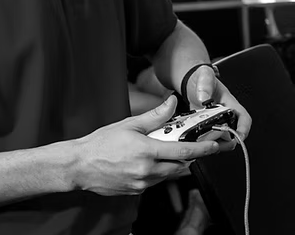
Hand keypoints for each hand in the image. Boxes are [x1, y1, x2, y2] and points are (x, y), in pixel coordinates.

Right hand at [73, 96, 219, 196]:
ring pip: (168, 175)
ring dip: (171, 164)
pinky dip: (158, 171)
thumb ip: (154, 116)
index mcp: (146, 151)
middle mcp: (147, 171)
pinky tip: (146, 161)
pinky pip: (156, 182)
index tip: (214, 145)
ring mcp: (143, 184)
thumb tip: (171, 103)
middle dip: (187, 157)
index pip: (183, 152)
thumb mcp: (128, 124)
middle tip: (185, 146)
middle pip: (180, 167)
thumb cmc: (100, 143)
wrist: (80, 165)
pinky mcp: (137, 191)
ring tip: (160, 151)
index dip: (202, 149)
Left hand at [185, 66, 251, 145]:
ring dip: (215, 142)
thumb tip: (204, 98)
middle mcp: (225, 114)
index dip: (244, 128)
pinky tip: (196, 140)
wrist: (190, 80)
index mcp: (230, 103)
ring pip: (221, 137)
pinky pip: (208, 136)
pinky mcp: (205, 125)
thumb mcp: (204, 75)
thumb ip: (205, 84)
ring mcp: (215, 121)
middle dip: (228, 141)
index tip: (239, 136)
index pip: (244, 118)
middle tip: (218, 143)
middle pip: (233, 132)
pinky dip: (204, 140)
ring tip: (205, 143)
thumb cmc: (201, 77)